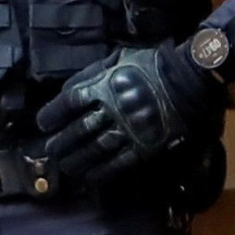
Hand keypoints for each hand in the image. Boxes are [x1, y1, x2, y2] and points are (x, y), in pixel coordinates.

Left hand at [35, 43, 226, 185]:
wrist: (189, 79)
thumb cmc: (152, 64)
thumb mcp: (119, 58)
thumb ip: (94, 73)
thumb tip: (69, 91)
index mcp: (105, 85)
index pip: (69, 103)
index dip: (53, 115)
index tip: (45, 123)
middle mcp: (113, 109)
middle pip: (78, 131)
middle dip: (61, 143)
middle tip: (50, 150)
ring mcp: (129, 130)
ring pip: (95, 150)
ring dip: (77, 161)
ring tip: (66, 166)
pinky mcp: (145, 146)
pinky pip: (119, 163)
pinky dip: (101, 172)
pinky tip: (90, 177)